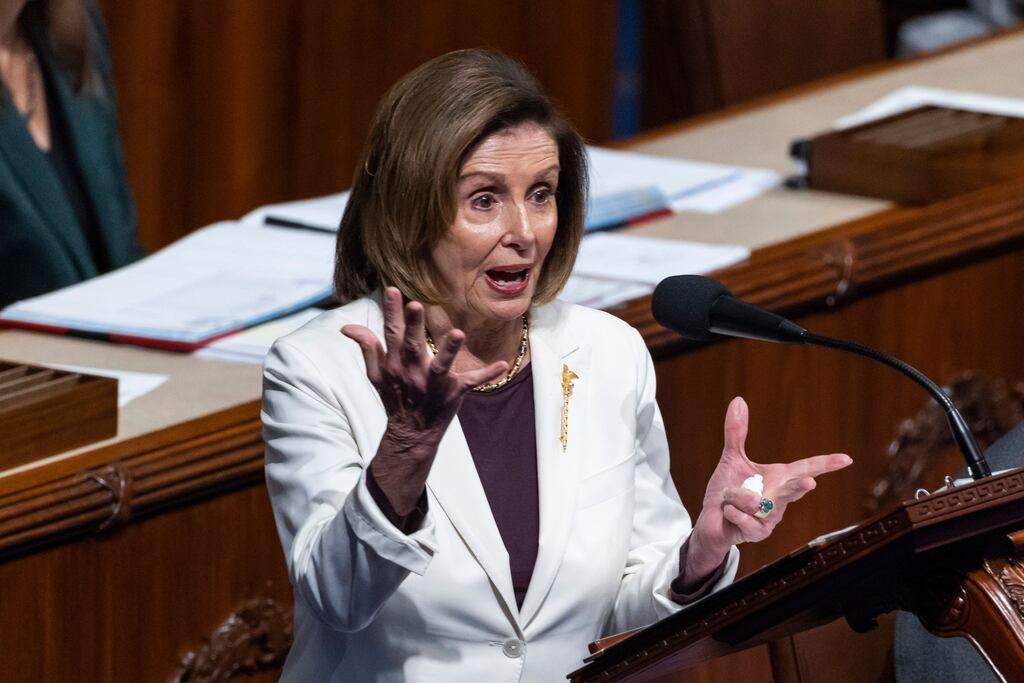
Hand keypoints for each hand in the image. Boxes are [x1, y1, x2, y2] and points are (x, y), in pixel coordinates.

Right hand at [340, 288, 506, 513]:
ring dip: (449, 350)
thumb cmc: (395, 397)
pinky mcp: (454, 392)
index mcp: (395, 364)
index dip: (391, 311)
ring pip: (442, 365)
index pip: (391, 333)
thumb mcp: (376, 375)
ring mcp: (435, 383)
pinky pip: (472, 382)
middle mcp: (413, 372)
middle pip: (413, 346)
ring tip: (459, 334)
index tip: (391, 289)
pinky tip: (503, 364)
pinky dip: (487, 374)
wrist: (411, 434)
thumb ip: (367, 347)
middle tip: (417, 304)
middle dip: (414, 326)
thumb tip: (346, 326)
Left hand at [684, 396, 851, 583]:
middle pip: (793, 490)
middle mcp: (781, 498)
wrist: (712, 520)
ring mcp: (772, 518)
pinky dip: (728, 509)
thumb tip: (738, 401)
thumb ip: (737, 432)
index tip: (847, 459)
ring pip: (753, 500)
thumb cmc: (728, 490)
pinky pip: (741, 515)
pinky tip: (728, 512)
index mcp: (780, 479)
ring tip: (729, 497)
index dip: (826, 464)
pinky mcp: (759, 533)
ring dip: (734, 494)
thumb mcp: (731, 458)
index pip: (806, 468)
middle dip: (800, 486)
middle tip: (810, 483)